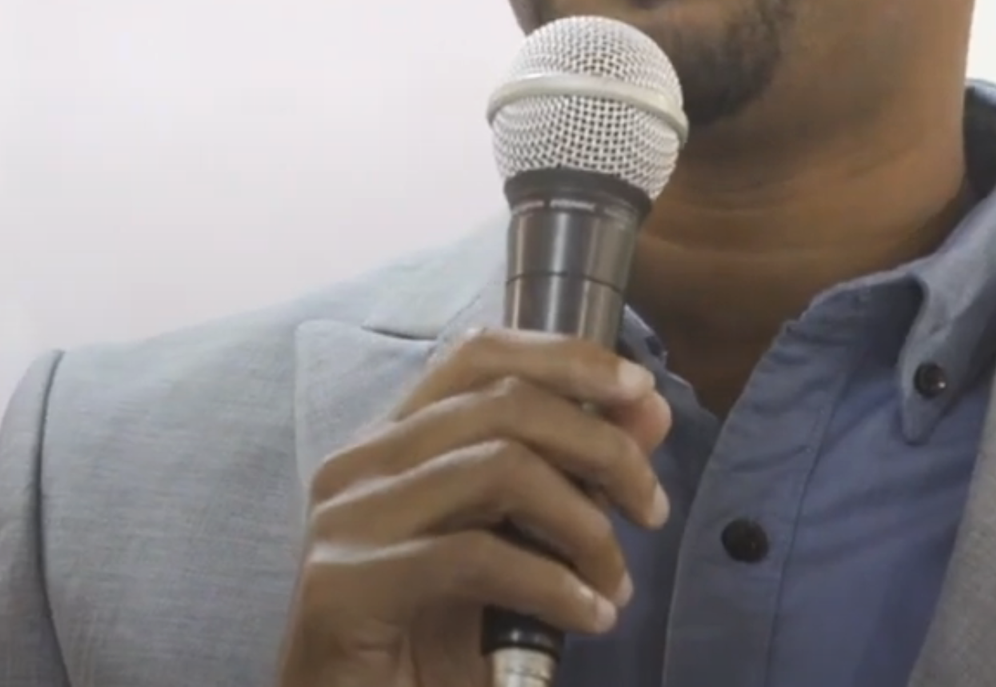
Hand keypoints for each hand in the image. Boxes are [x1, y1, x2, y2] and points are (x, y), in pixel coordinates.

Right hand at [275, 329, 672, 686]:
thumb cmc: (426, 642)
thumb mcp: (512, 545)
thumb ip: (574, 474)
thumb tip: (650, 408)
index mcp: (390, 440)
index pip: (480, 354)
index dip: (567, 357)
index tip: (641, 389)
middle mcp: (359, 463)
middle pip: (504, 403)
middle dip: (600, 446)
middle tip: (652, 507)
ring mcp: (347, 520)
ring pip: (499, 466)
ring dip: (584, 522)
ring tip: (617, 582)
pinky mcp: (344, 585)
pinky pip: (476, 556)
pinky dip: (552, 584)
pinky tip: (588, 616)